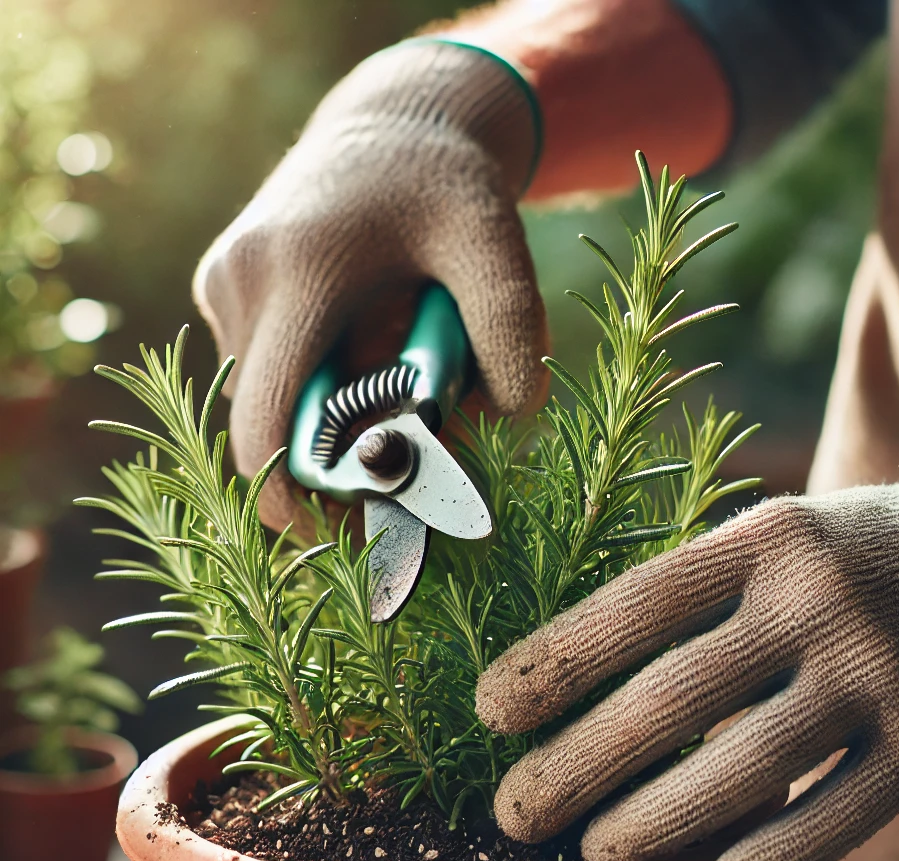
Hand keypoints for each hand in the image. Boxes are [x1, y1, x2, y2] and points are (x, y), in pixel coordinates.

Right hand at [193, 41, 547, 529]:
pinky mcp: (223, 283)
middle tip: (400, 455)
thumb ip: (512, 339)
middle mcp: (242, 278)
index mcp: (299, 271)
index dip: (288, 499)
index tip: (334, 538)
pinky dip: (309, 382)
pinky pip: (261, 365)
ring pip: (264, 396)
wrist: (397, 122)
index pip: (264, 422)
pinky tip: (359, 347)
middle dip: (325, 457)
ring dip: (322, 415)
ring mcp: (224, 280)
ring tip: (390, 380)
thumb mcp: (497, 248)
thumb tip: (504, 425)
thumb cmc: (449, 184)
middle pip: (266, 419)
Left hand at [476, 438, 898, 860]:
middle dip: (576, 763)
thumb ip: (699, 589)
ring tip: (587, 851)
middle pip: (675, 698)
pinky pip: (839, 817)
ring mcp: (883, 673)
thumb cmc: (850, 549)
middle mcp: (820, 601)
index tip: (487, 711)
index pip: (638, 604)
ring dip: (651, 821)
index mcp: (767, 538)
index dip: (554, 660)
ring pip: (746, 769)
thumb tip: (581, 669)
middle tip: (511, 811)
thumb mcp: (774, 533)